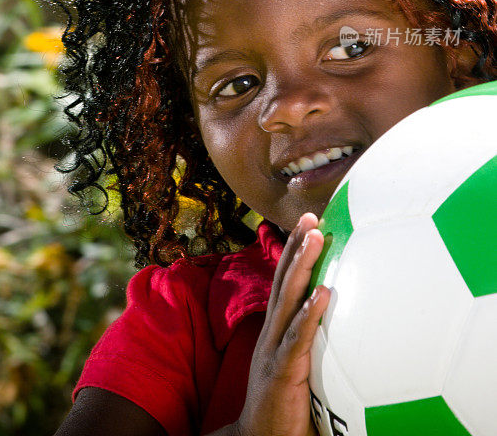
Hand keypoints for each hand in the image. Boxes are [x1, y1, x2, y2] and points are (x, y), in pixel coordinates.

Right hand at [235, 213, 329, 435]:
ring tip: (316, 236)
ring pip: (288, 298)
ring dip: (302, 265)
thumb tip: (349, 322)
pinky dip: (310, 314)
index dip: (293, 250)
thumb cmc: (284, 407)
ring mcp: (274, 349)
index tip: (308, 220)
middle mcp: (272, 331)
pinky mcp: (282, 371)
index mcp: (276, 329)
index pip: (284, 281)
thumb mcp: (297, 366)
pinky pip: (298, 338)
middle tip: (310, 214)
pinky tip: (324, 294)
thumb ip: (313, 343)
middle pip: (283, 279)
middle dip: (296, 245)